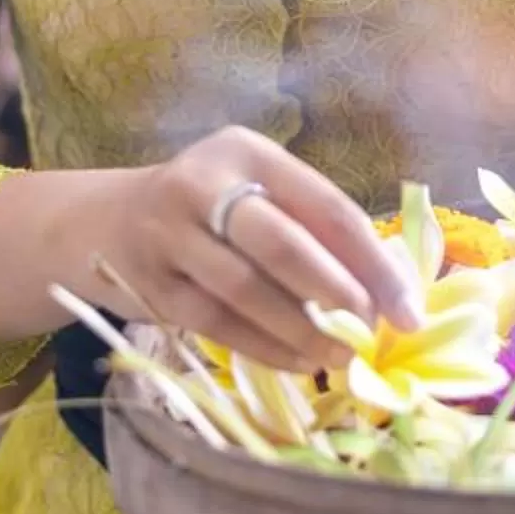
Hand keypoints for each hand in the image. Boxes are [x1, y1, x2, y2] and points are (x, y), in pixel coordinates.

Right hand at [97, 128, 424, 372]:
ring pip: (245, 290)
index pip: (324, 205)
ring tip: (339, 356)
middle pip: (281, 244)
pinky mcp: (150, 284)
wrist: (107, 220)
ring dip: (301, 329)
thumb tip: (388, 287)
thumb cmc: (211, 208)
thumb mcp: (258, 191)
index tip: (408, 308)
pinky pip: (216, 323)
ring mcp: (169, 235)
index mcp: (248, 152)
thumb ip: (314, 226)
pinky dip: (264, 348)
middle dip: (337, 292)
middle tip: (370, 330)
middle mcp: (203, 185)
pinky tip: (298, 361)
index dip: (372, 261)